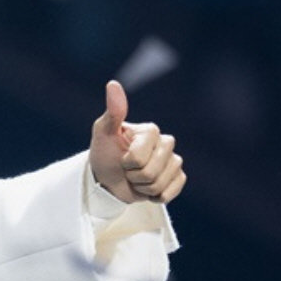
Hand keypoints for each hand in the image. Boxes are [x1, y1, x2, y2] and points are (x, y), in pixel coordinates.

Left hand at [88, 79, 185, 203]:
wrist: (107, 179)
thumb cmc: (104, 153)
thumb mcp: (103, 132)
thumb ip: (113, 112)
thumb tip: (113, 84)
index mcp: (151, 131)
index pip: (139, 156)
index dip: (127, 163)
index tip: (120, 157)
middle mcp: (166, 143)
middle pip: (151, 172)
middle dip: (133, 176)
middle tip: (126, 170)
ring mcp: (173, 161)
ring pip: (159, 184)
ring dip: (141, 187)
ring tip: (134, 179)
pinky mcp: (178, 178)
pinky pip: (169, 192)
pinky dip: (153, 196)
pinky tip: (146, 188)